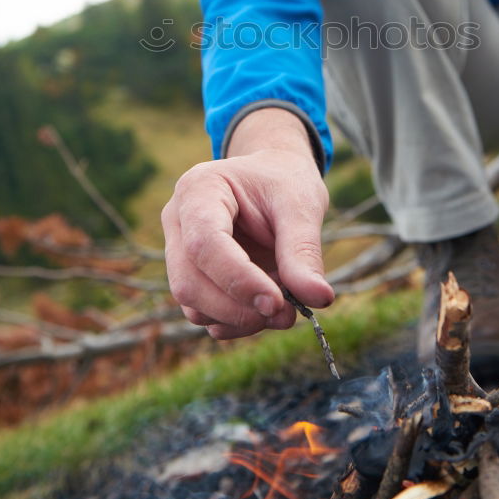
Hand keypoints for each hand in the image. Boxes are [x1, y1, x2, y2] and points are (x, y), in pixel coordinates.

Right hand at [162, 143, 333, 338]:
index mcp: (199, 188)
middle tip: (287, 314)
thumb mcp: (300, 206)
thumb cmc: (284, 183)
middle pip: (189, 281)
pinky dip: (237, 321)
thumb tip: (320, 298)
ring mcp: (178, 251)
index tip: (277, 303)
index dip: (238, 279)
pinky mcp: (191, 276)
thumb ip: (304, 251)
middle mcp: (178, 220)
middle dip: (238, 308)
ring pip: (193, 304)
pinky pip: (203, 313)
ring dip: (240, 318)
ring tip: (284, 305)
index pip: (204, 242)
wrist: (272, 177)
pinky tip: (267, 308)